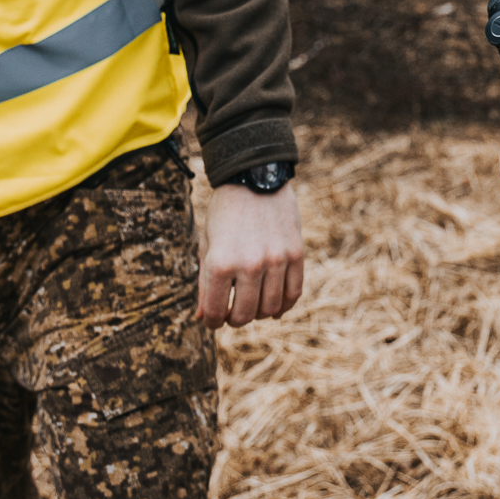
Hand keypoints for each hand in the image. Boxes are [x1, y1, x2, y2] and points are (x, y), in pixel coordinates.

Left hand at [199, 181, 304, 327]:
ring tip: (253, 304)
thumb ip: (204, 282)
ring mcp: (275, 260)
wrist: (254, 177)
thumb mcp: (207, 244)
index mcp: (220, 263)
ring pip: (270, 308)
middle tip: (233, 311)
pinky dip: (283, 305)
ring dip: (259, 313)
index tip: (214, 318)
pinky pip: (293, 293)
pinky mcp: (295, 254)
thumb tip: (203, 317)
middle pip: (244, 315)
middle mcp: (249, 264)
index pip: (216, 312)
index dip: (213, 321)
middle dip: (235, 319)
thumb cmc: (224, 212)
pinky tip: (274, 304)